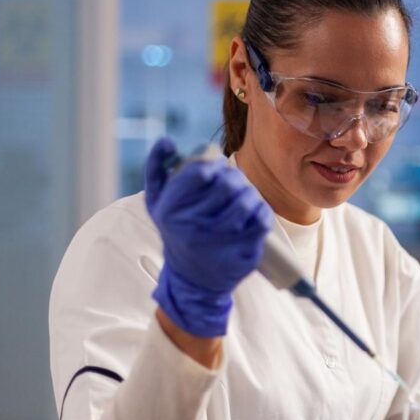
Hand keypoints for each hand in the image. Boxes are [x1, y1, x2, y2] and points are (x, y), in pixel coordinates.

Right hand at [144, 138, 271, 336]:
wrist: (192, 279)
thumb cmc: (176, 232)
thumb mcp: (157, 202)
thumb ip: (156, 167)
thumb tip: (167, 140)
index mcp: (171, 211)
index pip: (201, 172)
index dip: (214, 165)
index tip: (216, 169)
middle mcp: (194, 228)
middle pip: (228, 185)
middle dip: (234, 178)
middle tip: (234, 181)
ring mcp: (220, 243)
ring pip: (248, 201)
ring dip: (249, 192)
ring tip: (243, 195)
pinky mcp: (243, 254)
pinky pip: (262, 220)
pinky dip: (261, 209)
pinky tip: (253, 210)